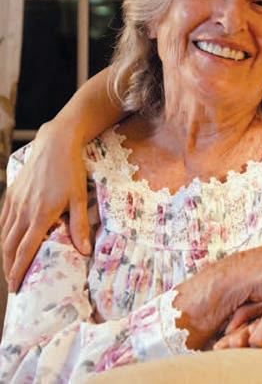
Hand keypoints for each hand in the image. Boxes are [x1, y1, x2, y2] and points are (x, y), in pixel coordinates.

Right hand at [0, 122, 90, 291]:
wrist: (55, 143)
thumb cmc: (71, 170)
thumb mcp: (79, 197)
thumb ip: (79, 225)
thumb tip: (84, 251)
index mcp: (40, 215)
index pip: (25, 250)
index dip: (19, 271)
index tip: (16, 287)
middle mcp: (23, 211)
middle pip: (10, 246)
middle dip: (9, 268)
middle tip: (13, 284)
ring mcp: (15, 201)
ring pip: (4, 234)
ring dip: (5, 253)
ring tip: (10, 267)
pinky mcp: (12, 193)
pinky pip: (3, 219)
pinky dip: (3, 234)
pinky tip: (8, 240)